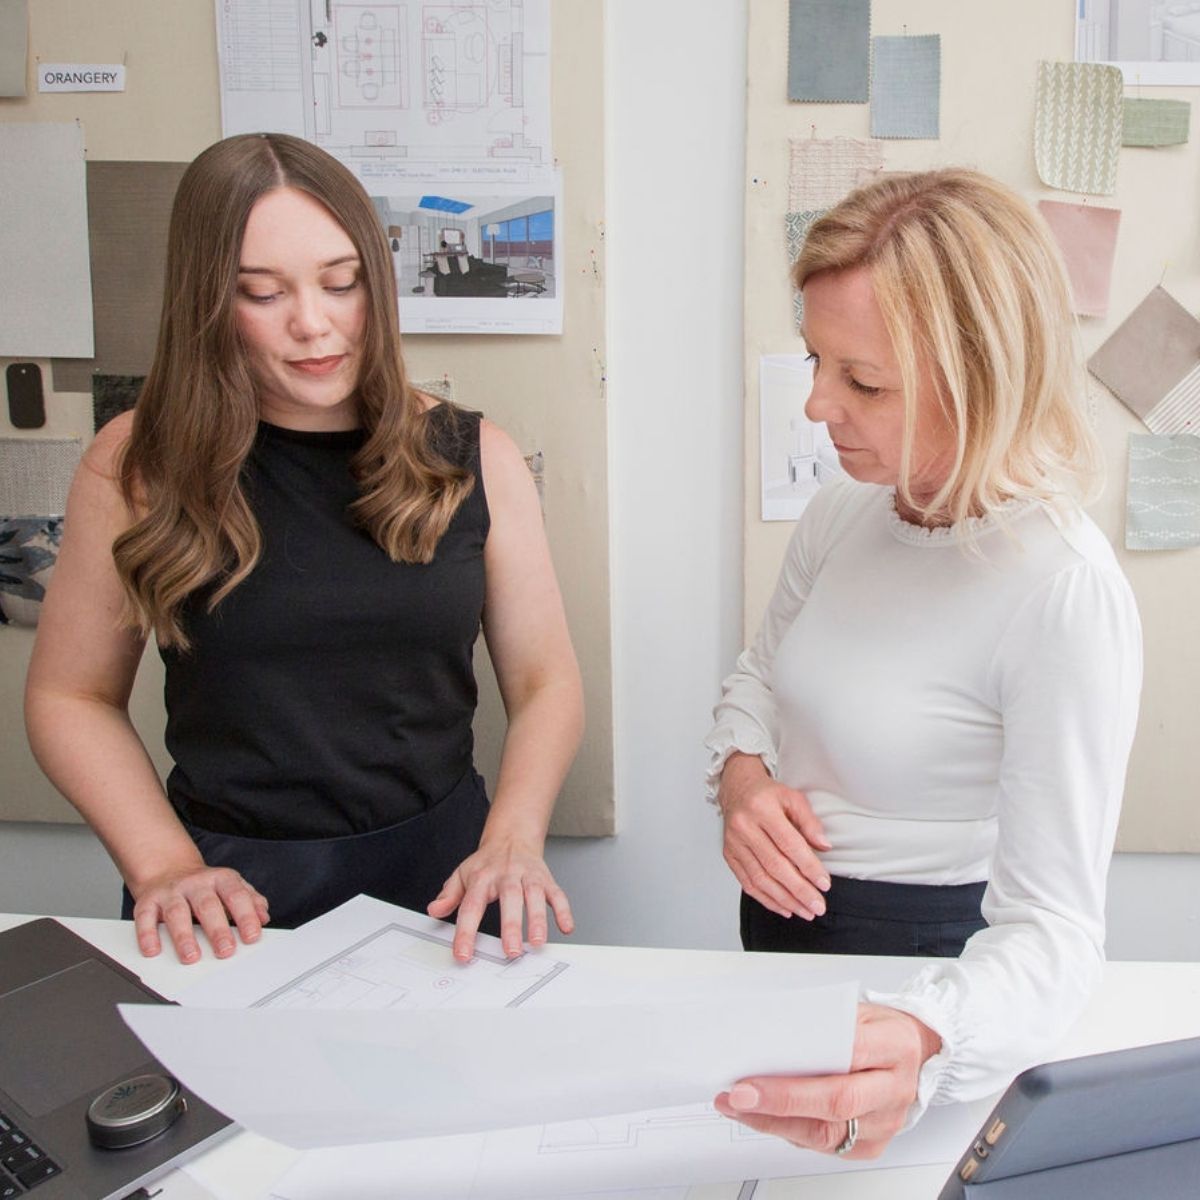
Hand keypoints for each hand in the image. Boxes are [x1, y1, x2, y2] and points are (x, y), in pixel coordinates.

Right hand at [130, 866, 269, 964]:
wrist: (168, 867)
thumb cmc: (204, 886)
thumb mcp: (231, 886)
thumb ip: (250, 900)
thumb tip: (264, 916)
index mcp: (220, 879)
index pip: (236, 896)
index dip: (246, 916)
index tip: (252, 937)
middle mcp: (195, 883)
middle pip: (208, 905)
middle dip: (217, 930)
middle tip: (226, 951)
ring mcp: (171, 892)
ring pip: (177, 912)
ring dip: (184, 936)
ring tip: (191, 956)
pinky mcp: (148, 900)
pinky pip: (145, 917)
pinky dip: (147, 934)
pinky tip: (153, 950)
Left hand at [427, 837, 573, 961]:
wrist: (512, 837)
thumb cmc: (487, 863)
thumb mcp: (462, 874)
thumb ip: (449, 894)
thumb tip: (435, 910)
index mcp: (482, 878)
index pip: (472, 906)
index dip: (466, 932)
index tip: (463, 954)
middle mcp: (507, 876)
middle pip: (509, 899)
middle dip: (511, 926)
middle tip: (511, 951)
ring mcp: (528, 877)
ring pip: (534, 896)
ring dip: (538, 919)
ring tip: (538, 943)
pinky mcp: (546, 879)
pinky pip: (557, 894)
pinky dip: (563, 910)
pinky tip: (566, 927)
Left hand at [714, 1004, 941, 1157]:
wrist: (918, 1053)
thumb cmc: (884, 1029)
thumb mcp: (859, 1009)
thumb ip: (823, 1021)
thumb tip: (771, 1033)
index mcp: (894, 1046)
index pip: (844, 1059)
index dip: (797, 1071)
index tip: (753, 1073)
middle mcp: (894, 1090)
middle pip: (835, 1104)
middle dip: (779, 1103)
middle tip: (738, 1096)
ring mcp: (885, 1122)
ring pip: (826, 1133)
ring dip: (774, 1122)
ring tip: (738, 1106)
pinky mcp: (872, 1145)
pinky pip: (826, 1146)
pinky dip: (790, 1132)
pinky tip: (764, 1118)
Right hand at [718, 752, 831, 918]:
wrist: (737, 789)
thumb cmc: (767, 795)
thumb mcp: (793, 798)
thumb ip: (809, 822)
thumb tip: (824, 847)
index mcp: (762, 808)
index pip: (788, 843)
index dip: (808, 866)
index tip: (824, 884)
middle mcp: (744, 826)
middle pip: (774, 865)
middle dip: (799, 890)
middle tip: (817, 906)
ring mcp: (734, 843)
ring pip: (760, 878)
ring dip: (784, 900)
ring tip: (805, 911)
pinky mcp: (729, 855)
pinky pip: (747, 883)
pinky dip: (767, 899)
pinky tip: (784, 908)